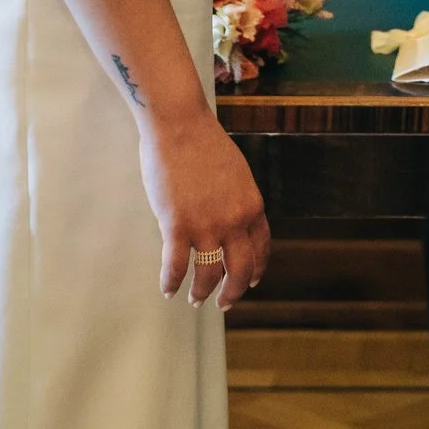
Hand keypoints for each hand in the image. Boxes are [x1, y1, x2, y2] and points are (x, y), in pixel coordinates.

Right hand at [140, 114, 269, 307]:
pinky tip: (167, 289)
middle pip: (240, 271)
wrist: (180, 125)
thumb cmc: (204, 143)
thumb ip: (237, 200)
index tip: (252, 282)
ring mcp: (206, 226)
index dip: (257, 269)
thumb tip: (232, 222)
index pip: (261, 248)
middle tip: (224, 303)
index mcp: (252, 205)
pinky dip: (171, 282)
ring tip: (194, 299)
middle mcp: (234, 221)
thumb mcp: (236, 174)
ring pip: (208, 275)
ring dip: (201, 292)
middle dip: (233, 292)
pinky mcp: (176, 226)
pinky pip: (175, 267)